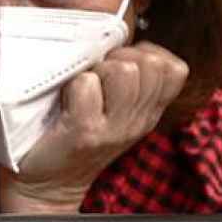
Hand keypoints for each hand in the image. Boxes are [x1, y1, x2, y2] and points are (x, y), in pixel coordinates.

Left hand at [0, 42, 188, 212]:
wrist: (47, 183)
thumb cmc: (76, 131)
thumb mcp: (115, 107)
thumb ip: (127, 78)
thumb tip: (120, 38)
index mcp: (149, 111)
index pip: (174, 67)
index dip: (145, 54)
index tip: (118, 65)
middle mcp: (138, 120)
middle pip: (149, 63)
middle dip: (118, 58)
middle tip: (95, 78)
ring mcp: (114, 128)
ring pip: (122, 70)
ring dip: (96, 70)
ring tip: (81, 90)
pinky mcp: (85, 133)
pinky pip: (86, 86)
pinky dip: (71, 87)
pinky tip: (65, 103)